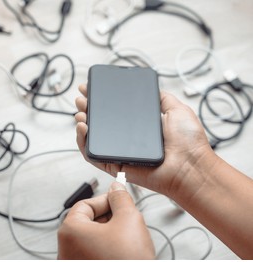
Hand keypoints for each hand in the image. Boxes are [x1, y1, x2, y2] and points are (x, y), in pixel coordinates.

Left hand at [58, 181, 154, 259]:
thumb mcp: (129, 220)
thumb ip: (121, 199)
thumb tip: (116, 189)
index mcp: (70, 232)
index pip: (85, 204)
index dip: (105, 200)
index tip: (119, 200)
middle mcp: (65, 250)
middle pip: (86, 222)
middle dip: (109, 218)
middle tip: (126, 219)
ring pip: (91, 240)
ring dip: (110, 234)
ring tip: (127, 240)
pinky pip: (92, 255)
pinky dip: (107, 250)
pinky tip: (123, 254)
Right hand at [75, 84, 212, 197]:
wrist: (190, 167)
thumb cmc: (188, 143)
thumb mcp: (177, 110)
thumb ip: (163, 99)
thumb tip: (152, 89)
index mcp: (139, 126)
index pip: (114, 111)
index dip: (101, 99)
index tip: (92, 87)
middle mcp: (127, 139)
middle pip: (100, 122)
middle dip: (88, 107)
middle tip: (82, 98)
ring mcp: (119, 152)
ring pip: (93, 138)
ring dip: (82, 123)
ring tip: (80, 111)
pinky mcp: (114, 165)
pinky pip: (92, 155)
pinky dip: (82, 142)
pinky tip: (83, 128)